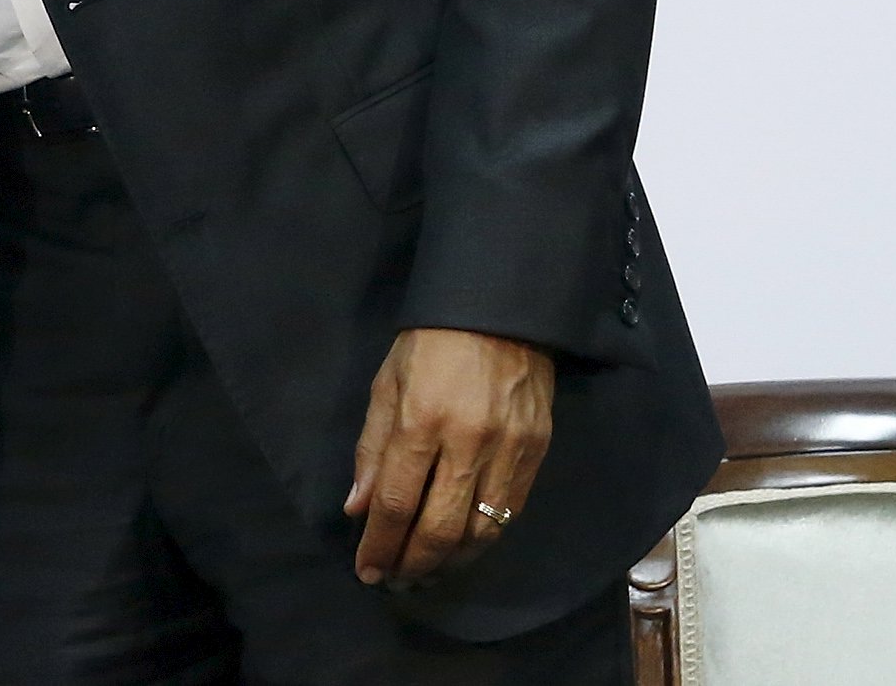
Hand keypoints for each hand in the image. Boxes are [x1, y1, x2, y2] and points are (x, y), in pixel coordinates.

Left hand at [344, 327, 554, 585]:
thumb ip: (373, 450)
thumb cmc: (429, 344)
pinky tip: (462, 548)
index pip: (397, 502)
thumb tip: (358, 507)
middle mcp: (468, 443)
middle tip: (395, 582)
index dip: (380, 544)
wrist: (500, 313)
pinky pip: (509, 513)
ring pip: (481, 531)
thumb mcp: (386, 386)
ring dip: (450, 562)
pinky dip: (484, 540)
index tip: (367, 571)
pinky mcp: (537, 454)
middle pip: (440, 527)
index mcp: (422, 422)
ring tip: (425, 574)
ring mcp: (509, 451)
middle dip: (413, 564)